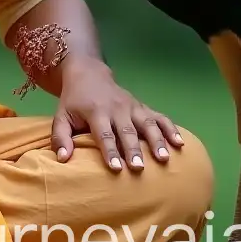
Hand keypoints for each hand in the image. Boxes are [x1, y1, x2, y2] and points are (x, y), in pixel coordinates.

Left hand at [51, 56, 183, 171]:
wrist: (89, 73)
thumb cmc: (74, 101)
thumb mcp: (61, 115)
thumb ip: (60, 137)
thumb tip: (63, 159)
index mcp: (96, 111)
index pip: (104, 133)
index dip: (110, 151)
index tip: (116, 169)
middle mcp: (117, 108)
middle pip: (127, 130)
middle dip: (134, 149)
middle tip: (140, 168)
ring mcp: (132, 106)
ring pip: (147, 122)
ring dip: (156, 140)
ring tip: (164, 158)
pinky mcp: (142, 106)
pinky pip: (159, 116)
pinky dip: (170, 128)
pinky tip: (180, 143)